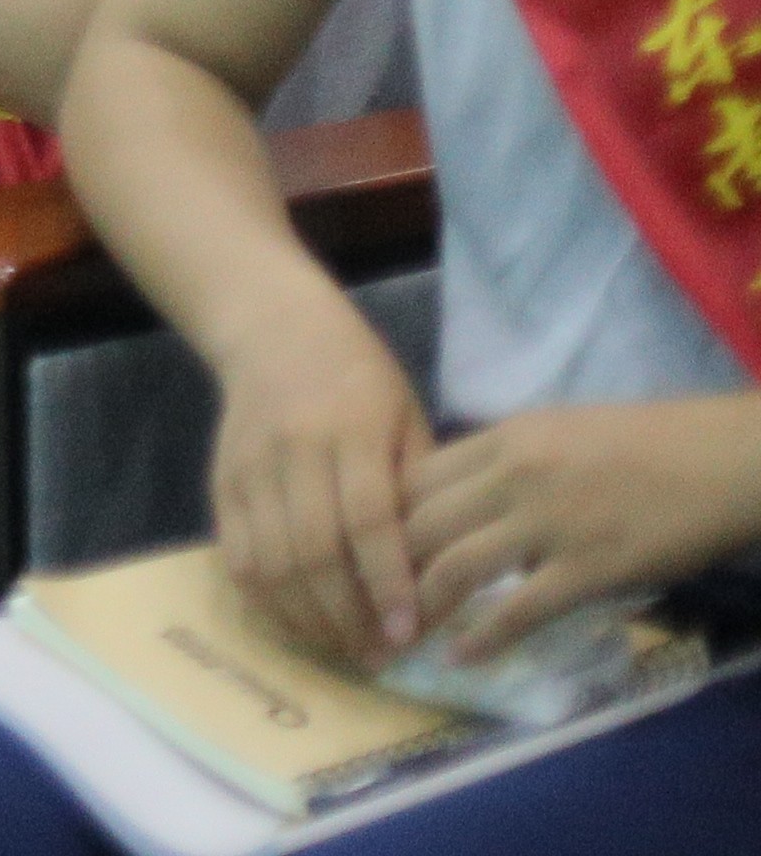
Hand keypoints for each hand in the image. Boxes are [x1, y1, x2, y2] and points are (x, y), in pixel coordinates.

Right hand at [208, 296, 438, 665]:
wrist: (273, 331)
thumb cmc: (360, 377)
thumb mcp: (407, 417)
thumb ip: (418, 486)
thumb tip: (441, 567)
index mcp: (350, 431)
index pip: (368, 518)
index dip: (387, 581)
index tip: (407, 633)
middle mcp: (293, 451)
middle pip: (314, 549)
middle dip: (346, 615)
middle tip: (376, 657)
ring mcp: (249, 468)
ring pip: (270, 559)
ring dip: (305, 616)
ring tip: (341, 650)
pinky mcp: (220, 481)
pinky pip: (237, 553)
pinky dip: (264, 598)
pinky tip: (296, 622)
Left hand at [400, 394, 760, 664]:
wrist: (723, 461)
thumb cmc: (649, 443)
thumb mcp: (556, 430)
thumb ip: (505, 459)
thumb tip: (462, 494)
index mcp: (502, 439)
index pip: (413, 479)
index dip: (380, 520)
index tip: (364, 553)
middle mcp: (512, 477)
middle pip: (420, 525)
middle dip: (383, 570)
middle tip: (367, 606)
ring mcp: (548, 523)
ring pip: (454, 567)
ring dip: (420, 608)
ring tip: (401, 637)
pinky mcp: (588, 568)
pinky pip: (519, 608)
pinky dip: (483, 637)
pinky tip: (462, 658)